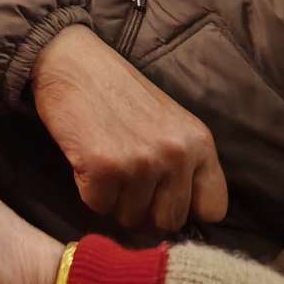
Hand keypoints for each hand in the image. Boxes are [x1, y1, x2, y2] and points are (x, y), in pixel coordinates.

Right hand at [31, 26, 228, 231]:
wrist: (71, 61)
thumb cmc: (117, 92)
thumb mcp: (169, 123)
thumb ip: (182, 164)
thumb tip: (174, 222)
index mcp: (200, 143)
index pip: (212, 209)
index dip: (185, 209)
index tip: (163, 198)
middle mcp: (176, 154)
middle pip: (168, 221)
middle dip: (143, 211)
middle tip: (124, 184)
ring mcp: (141, 162)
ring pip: (130, 217)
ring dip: (113, 200)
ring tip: (104, 166)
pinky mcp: (104, 167)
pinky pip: (98, 205)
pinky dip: (88, 191)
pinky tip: (86, 162)